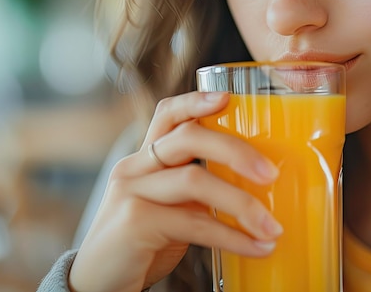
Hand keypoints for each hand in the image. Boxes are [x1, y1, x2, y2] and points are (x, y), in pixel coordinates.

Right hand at [68, 91, 281, 291]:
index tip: (228, 97)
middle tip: (271, 174)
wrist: (98, 284)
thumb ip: (194, 193)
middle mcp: (134, 168)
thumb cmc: (140, 246)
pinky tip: (256, 247)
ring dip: (242, 204)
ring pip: (194, 180)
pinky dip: (232, 236)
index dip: (196, 101)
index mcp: (144, 160)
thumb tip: (254, 191)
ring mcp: (131, 192)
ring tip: (272, 227)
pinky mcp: (134, 222)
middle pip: (188, 137)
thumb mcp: (168, 209)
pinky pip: (194, 222)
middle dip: (235, 151)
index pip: (167, 115)